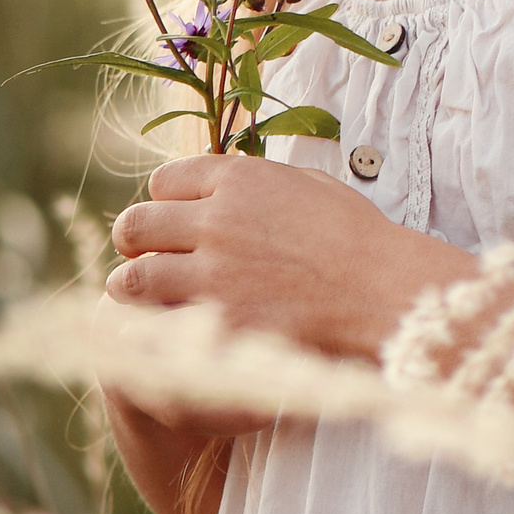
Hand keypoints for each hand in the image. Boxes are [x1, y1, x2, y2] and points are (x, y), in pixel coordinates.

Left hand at [107, 151, 476, 365]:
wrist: (383, 289)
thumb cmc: (356, 238)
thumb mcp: (305, 183)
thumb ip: (253, 182)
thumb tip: (220, 184)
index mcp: (237, 180)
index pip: (163, 181)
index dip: (163, 202)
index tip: (169, 219)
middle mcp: (216, 221)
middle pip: (137, 225)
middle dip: (133, 241)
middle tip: (137, 256)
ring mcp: (213, 274)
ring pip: (135, 278)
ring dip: (130, 288)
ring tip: (133, 295)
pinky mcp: (220, 323)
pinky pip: (159, 327)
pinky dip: (152, 331)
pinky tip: (158, 334)